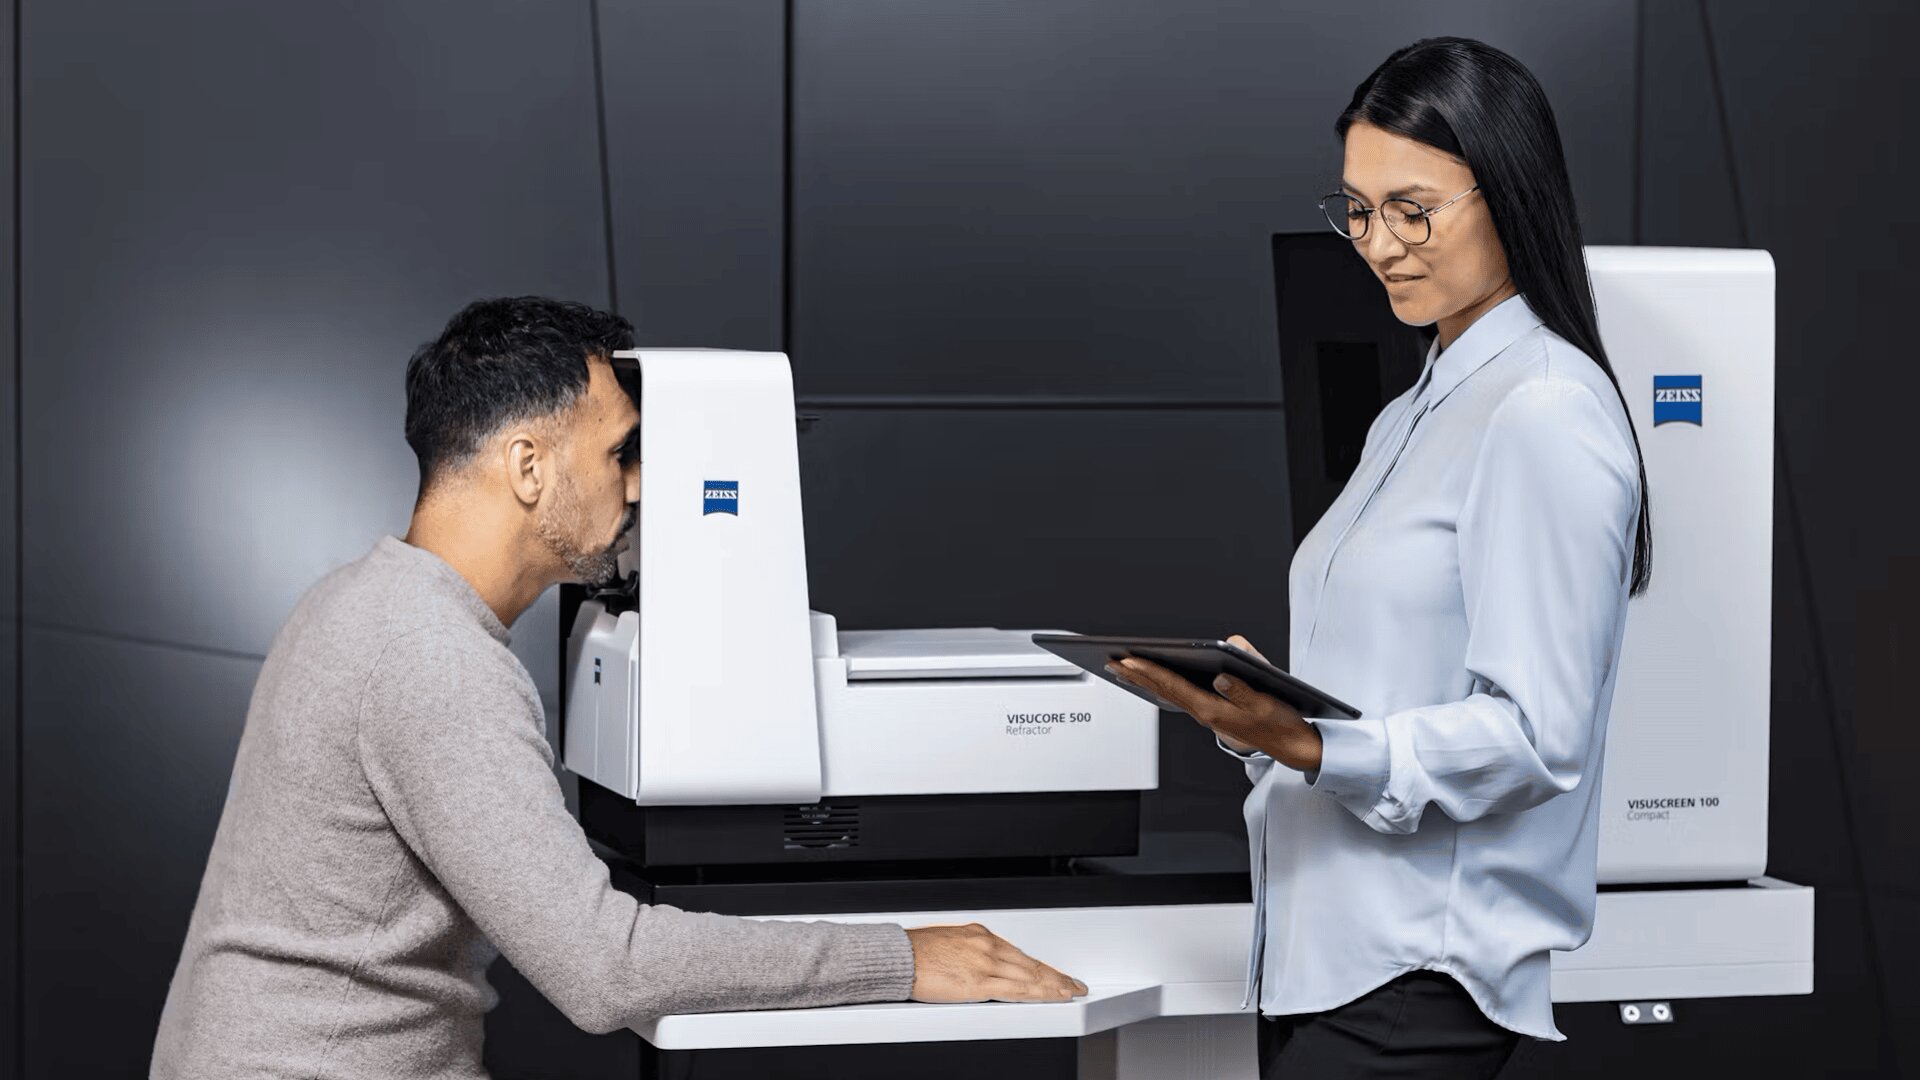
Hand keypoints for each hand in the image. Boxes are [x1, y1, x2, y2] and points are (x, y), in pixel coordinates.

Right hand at [905, 923, 1087, 1002]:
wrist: (898, 957)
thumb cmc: (916, 953)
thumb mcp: (951, 943)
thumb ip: (972, 954)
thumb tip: (984, 964)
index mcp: (980, 935)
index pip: (1020, 954)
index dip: (1042, 966)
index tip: (1056, 973)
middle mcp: (987, 946)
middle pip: (1031, 964)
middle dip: (1055, 976)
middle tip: (1074, 985)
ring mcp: (985, 963)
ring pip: (1030, 976)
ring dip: (1054, 985)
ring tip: (1070, 993)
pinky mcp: (978, 983)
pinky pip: (1016, 990)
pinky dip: (1038, 993)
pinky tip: (1050, 997)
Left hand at [1106, 634, 1323, 771]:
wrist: (1292, 746)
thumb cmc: (1280, 724)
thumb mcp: (1264, 704)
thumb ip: (1241, 690)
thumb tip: (1220, 677)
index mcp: (1212, 710)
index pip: (1173, 686)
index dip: (1149, 671)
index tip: (1128, 660)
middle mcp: (1204, 713)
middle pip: (1163, 691)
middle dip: (1137, 675)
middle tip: (1113, 662)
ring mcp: (1207, 714)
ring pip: (1169, 695)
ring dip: (1146, 681)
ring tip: (1125, 669)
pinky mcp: (1213, 713)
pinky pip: (1181, 698)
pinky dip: (1164, 687)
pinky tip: (1156, 682)